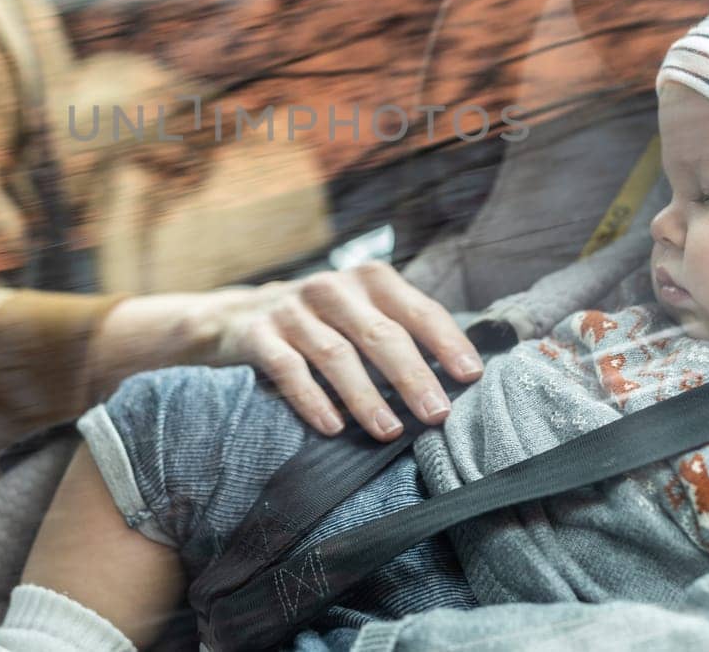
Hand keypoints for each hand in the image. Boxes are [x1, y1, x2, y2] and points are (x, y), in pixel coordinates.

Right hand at [214, 262, 482, 439]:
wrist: (237, 314)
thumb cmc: (322, 322)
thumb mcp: (361, 312)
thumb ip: (401, 332)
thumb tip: (459, 378)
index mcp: (369, 280)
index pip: (417, 309)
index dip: (447, 341)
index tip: (471, 376)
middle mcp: (332, 288)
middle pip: (380, 334)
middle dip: (412, 375)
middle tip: (436, 414)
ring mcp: (293, 309)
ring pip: (336, 354)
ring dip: (365, 395)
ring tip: (389, 429)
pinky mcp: (258, 334)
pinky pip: (288, 369)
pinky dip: (312, 399)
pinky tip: (332, 426)